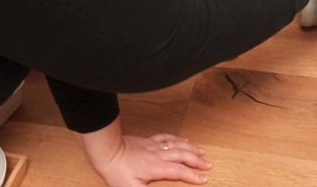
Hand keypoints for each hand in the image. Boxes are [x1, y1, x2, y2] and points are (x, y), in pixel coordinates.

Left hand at [79, 119, 211, 185]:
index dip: (193, 176)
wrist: (108, 151)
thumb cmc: (117, 171)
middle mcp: (158, 155)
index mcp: (156, 167)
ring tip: (202, 152)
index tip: (204, 179)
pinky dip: (178, 139)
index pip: (180, 171)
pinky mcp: (149, 141)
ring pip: (177, 145)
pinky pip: (167, 138)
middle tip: (209, 165)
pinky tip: (184, 140)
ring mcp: (154, 146)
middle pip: (183, 156)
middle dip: (197, 161)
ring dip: (191, 149)